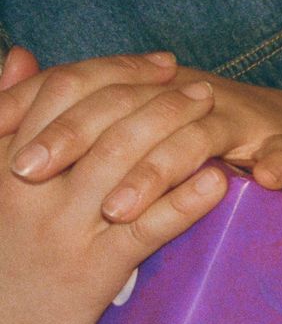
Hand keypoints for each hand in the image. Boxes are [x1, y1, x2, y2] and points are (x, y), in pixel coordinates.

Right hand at [0, 47, 227, 323]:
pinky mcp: (95, 267)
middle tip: (201, 87)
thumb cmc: (2, 243)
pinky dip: (185, 200)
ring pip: (126, 162)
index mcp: (9, 155)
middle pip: (100, 118)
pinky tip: (218, 181)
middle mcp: (34, 184)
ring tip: (214, 116)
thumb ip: (8, 115)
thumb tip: (20, 56)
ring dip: (177, 131)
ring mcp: (67, 225)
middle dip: (157, 95)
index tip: (161, 64)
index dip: (118, 70)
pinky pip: (147, 226)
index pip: (64, 90)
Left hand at [9, 59, 281, 222]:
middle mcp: (189, 95)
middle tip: (33, 176)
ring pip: (193, 136)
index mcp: (151, 89)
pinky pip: (279, 155)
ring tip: (115, 210)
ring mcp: (240, 119)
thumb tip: (9, 106)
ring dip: (154, 172)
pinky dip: (270, 166)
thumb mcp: (142, 138)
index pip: (85, 85)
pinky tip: (243, 186)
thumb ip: (85, 124)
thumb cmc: (207, 142)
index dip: (40, 113)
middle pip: (125, 106)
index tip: (1, 153)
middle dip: (76, 140)